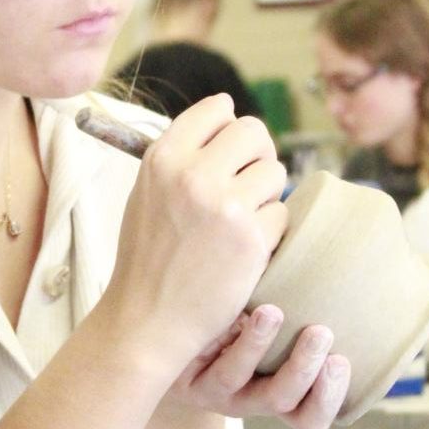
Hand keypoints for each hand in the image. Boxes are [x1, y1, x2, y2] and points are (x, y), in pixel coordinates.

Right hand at [104, 96, 288, 380]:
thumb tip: (225, 121)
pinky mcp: (252, 239)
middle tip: (246, 181)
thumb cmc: (147, 259)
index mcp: (163, 158)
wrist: (148, 319)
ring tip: (239, 222)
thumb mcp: (146, 194)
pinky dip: (269, 231)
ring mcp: (226, 207)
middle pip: (254, 131)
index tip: (228, 149)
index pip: (217, 109)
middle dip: (256, 154)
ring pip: (275, 172)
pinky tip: (243, 249)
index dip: (228, 127)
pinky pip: (281, 214)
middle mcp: (194, 175)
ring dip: (265, 195)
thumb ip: (181, 158)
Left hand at [168, 308, 349, 428]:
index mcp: (278, 391)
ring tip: (273, 313)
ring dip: (262, 348)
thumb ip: (301, 298)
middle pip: (285, 404)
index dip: (330, 397)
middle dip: (306, 371)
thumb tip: (339, 256)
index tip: (342, 359)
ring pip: (244, 386)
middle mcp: (248, 399)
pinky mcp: (185, 379)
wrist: (169, 323)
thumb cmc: (236, 310)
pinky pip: (215, 367)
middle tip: (321, 332)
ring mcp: (215, 392)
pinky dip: (232, 339)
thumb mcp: (269, 309)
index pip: (311, 416)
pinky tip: (239, 310)